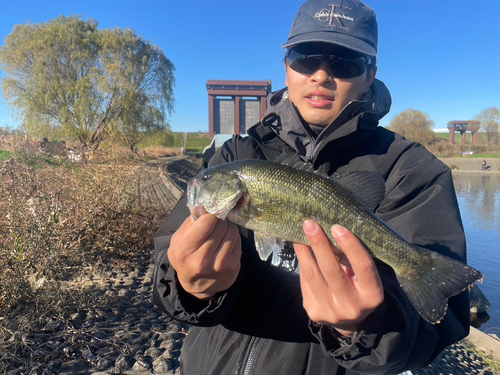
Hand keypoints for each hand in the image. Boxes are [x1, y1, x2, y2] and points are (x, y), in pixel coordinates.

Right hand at [168, 214, 241, 299]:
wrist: (197, 286)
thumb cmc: (186, 258)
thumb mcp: (178, 240)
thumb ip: (190, 222)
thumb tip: (205, 205)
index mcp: (185, 251)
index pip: (207, 222)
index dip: (209, 215)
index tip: (208, 217)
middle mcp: (202, 260)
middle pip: (221, 225)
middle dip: (218, 222)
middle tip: (213, 226)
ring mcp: (220, 265)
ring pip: (232, 231)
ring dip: (226, 229)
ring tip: (219, 235)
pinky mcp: (233, 267)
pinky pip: (238, 240)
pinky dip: (232, 238)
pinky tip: (224, 244)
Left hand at [294, 221, 383, 337]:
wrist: (349, 321)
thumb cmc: (359, 288)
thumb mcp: (365, 277)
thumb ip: (354, 259)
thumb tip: (332, 229)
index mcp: (372, 295)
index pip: (363, 266)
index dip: (350, 245)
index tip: (337, 226)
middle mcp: (352, 306)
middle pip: (332, 270)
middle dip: (319, 244)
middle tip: (310, 223)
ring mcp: (331, 311)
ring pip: (313, 275)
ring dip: (304, 251)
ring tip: (298, 234)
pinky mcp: (314, 312)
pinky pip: (305, 282)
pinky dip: (302, 263)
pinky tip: (300, 249)